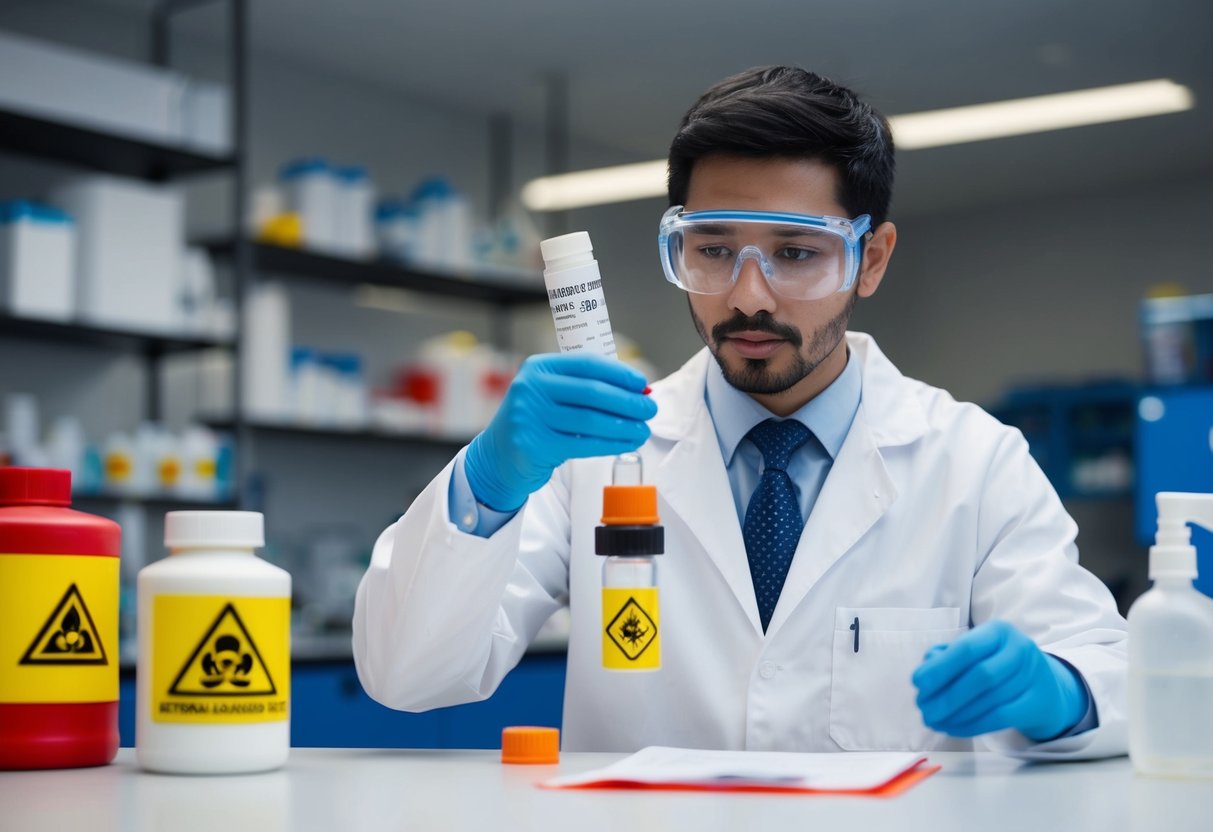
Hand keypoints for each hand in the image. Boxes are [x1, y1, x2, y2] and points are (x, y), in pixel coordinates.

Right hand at [464, 353, 656, 510]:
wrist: (499, 457)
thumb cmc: (537, 423)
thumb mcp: (552, 395)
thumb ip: (585, 388)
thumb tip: (638, 390)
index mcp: (538, 368)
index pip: (587, 364)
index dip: (619, 374)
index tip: (642, 384)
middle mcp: (531, 388)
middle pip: (592, 392)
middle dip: (628, 401)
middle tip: (650, 409)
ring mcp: (529, 417)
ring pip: (591, 420)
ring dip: (624, 426)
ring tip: (643, 429)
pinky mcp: (534, 444)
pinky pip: (583, 444)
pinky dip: (610, 444)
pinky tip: (626, 443)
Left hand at [912, 620, 1089, 741]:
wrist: (1042, 686)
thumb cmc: (996, 665)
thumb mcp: (974, 652)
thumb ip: (946, 657)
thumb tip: (924, 675)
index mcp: (999, 631)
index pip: (967, 648)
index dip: (940, 667)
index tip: (917, 683)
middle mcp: (1020, 649)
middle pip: (980, 675)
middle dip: (947, 695)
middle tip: (924, 710)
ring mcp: (1033, 676)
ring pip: (991, 699)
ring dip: (957, 713)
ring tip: (935, 721)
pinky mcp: (1037, 703)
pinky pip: (1002, 717)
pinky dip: (973, 725)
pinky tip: (953, 728)